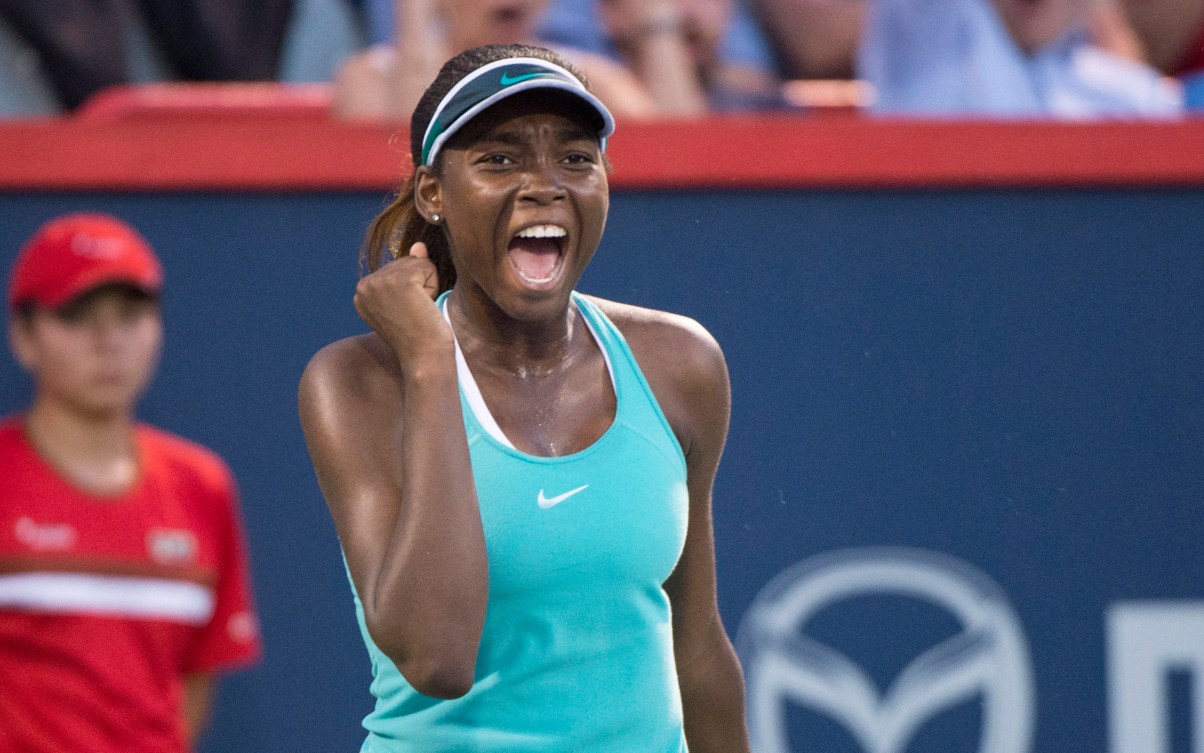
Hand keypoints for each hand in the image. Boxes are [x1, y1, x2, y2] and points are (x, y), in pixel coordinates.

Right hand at [353, 242, 452, 370]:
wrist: (425, 358)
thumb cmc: (419, 336)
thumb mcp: (408, 300)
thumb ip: (409, 270)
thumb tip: (419, 245)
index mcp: (361, 292)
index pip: (395, 269)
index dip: (409, 290)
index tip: (405, 314)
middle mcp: (364, 285)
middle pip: (405, 262)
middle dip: (418, 285)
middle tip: (414, 313)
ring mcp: (380, 282)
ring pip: (417, 263)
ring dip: (426, 286)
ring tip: (419, 311)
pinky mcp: (399, 281)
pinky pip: (427, 266)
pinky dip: (433, 286)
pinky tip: (425, 306)